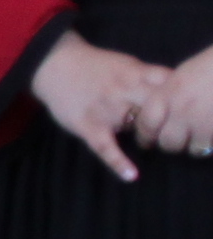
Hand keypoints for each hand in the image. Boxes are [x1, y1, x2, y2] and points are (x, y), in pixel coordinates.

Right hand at [32, 35, 167, 181]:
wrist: (53, 63)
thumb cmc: (93, 66)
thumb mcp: (127, 63)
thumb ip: (151, 78)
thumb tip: (176, 92)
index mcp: (136, 74)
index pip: (169, 86)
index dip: (181, 97)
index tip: (184, 105)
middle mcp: (124, 91)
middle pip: (159, 108)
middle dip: (169, 119)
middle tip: (170, 127)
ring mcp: (107, 110)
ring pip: (138, 127)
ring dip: (151, 137)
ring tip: (154, 142)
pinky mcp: (89, 125)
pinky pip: (105, 146)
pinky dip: (117, 161)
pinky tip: (130, 175)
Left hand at [141, 46, 212, 163]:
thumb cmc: (208, 67)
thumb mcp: (181, 76)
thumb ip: (168, 95)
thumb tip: (159, 111)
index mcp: (167, 94)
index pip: (146, 124)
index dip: (145, 135)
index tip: (146, 141)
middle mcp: (182, 111)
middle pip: (168, 142)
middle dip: (170, 144)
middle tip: (174, 142)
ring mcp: (204, 123)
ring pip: (193, 149)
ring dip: (194, 146)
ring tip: (198, 139)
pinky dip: (212, 144)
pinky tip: (212, 136)